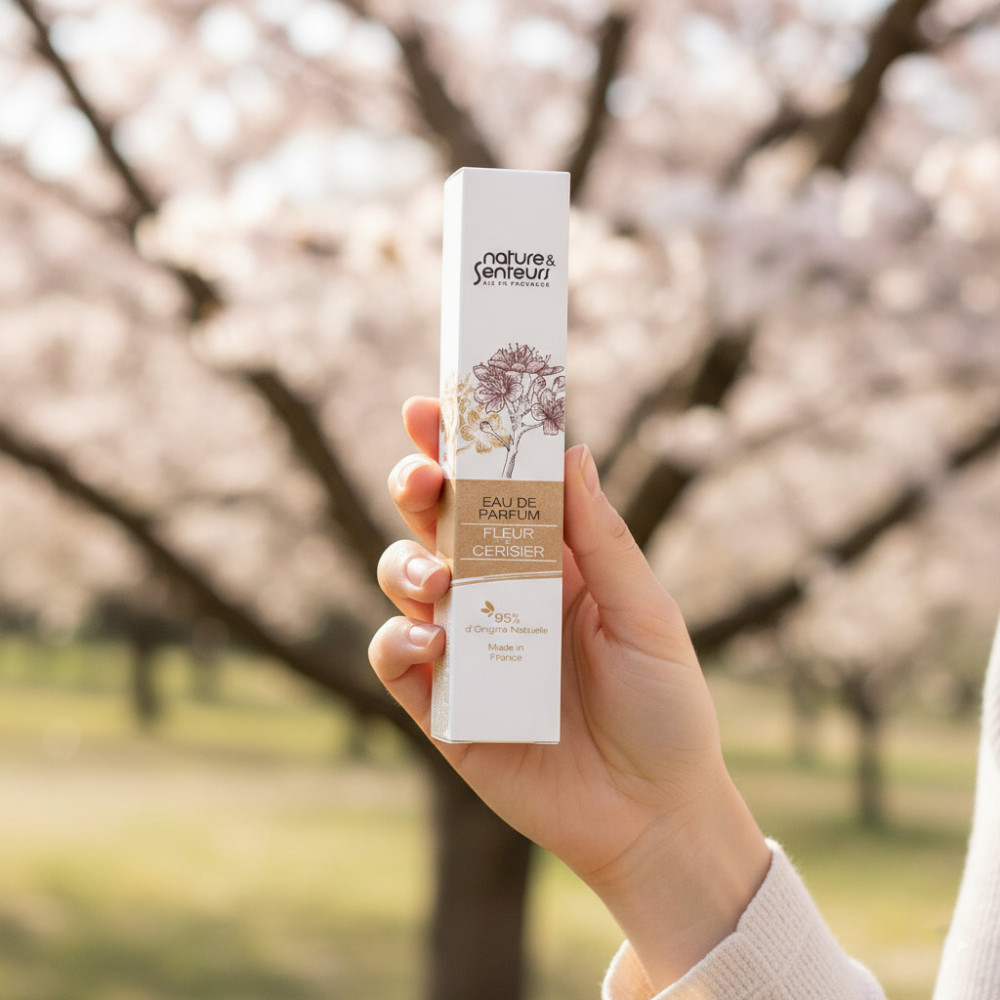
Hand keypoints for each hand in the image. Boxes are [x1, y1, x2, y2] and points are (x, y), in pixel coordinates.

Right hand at [369, 396, 770, 988]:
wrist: (654, 813)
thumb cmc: (665, 707)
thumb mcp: (648, 615)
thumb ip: (604, 539)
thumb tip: (572, 450)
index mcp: (550, 563)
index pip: (494, 489)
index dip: (462, 446)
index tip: (435, 405)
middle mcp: (500, 594)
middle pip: (436, 522)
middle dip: (417, 486)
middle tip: (424, 476)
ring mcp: (468, 647)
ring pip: (404, 580)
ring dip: (406, 564)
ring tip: (442, 582)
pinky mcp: (443, 705)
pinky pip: (396, 658)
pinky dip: (398, 640)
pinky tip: (431, 640)